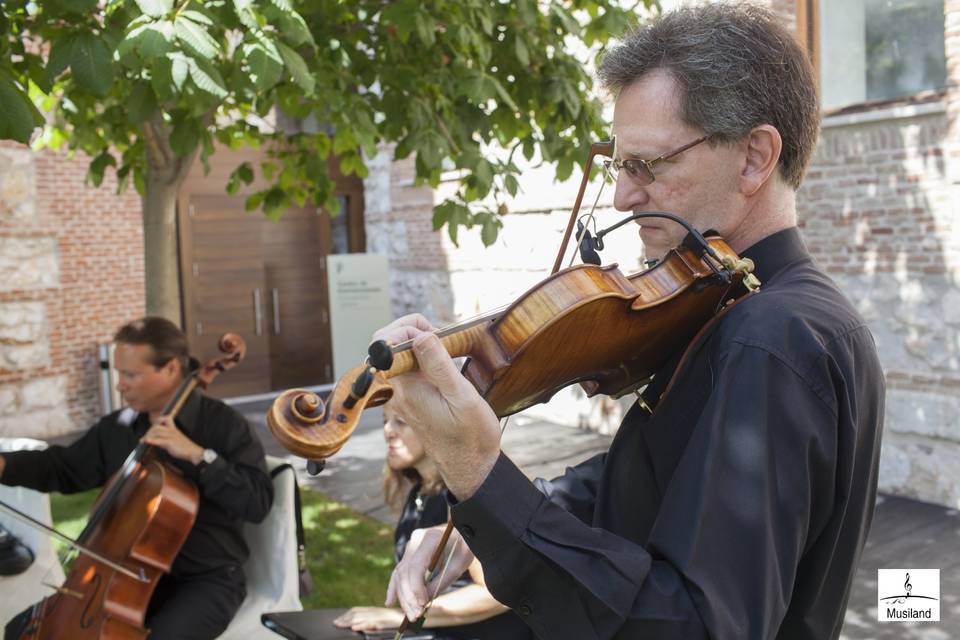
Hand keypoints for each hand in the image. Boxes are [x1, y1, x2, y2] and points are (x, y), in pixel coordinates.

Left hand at [141, 417, 203, 463]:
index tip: (153, 425)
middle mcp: (172, 431)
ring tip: (142, 440)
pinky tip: (146, 441)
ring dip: (147, 436)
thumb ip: (165, 439)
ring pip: (156, 432)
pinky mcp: (170, 442)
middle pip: (157, 426)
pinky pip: (159, 440)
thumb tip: (156, 440)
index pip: (166, 418)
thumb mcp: (175, 440)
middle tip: (144, 437)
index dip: (158, 420)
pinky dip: (151, 440)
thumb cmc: (185, 447)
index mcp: (174, 429)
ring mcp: (171, 436)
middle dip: (149, 431)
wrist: (193, 452)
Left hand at [333, 606, 403, 630]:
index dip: (346, 614)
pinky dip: (362, 626)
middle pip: (356, 614)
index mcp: (373, 610)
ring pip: (361, 618)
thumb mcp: (381, 618)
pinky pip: (371, 624)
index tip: (338, 619)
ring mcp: (379, 617)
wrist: (409, 618)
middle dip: (344, 619)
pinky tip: (355, 628)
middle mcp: (375, 611)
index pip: (357, 610)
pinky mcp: (383, 623)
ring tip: (340, 625)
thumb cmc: (396, 620)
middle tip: (335, 623)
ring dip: (349, 622)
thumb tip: (358, 624)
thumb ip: (371, 619)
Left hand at [373, 314, 501, 498]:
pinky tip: (446, 360)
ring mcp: (407, 395)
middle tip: (440, 336)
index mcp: (408, 387)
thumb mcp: (462, 398)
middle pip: (388, 346)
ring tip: (447, 347)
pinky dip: (426, 356)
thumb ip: (439, 366)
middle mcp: (401, 390)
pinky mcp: (416, 399)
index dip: (406, 328)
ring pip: (401, 356)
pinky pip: (412, 369)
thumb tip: (420, 335)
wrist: (471, 467)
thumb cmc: (471, 436)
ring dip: (420, 342)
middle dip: (411, 330)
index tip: (435, 334)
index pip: (384, 344)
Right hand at [385, 525, 474, 621]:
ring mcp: (411, 546)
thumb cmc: (464, 546)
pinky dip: (395, 587)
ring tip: (411, 615)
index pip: (416, 566)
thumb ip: (441, 582)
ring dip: (404, 597)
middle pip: (405, 572)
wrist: (464, 530)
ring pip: (400, 574)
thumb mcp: (458, 565)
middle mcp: (416, 540)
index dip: (417, 587)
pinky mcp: (410, 553)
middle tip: (416, 615)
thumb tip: (424, 602)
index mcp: (431, 538)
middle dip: (409, 596)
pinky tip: (389, 602)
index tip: (423, 604)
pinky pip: (399, 571)